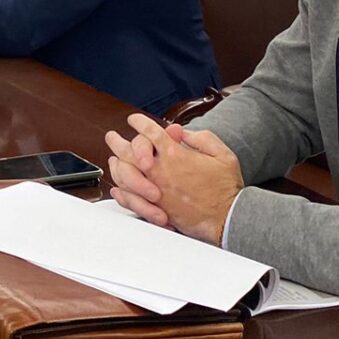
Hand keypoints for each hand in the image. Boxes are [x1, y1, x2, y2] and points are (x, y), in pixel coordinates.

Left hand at [103, 114, 242, 244]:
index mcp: (175, 154)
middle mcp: (161, 171)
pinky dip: (121, 190)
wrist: (227, 218)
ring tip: (113, 158)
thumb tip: (183, 133)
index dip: (139, 122)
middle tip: (111, 137)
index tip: (134, 120)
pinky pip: (130, 198)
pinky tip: (118, 186)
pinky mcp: (155, 207)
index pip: (149, 131)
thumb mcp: (222, 155)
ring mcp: (155, 190)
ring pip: (125, 173)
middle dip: (116, 141)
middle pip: (128, 150)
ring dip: (116, 164)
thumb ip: (201, 138)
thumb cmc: (226, 188)